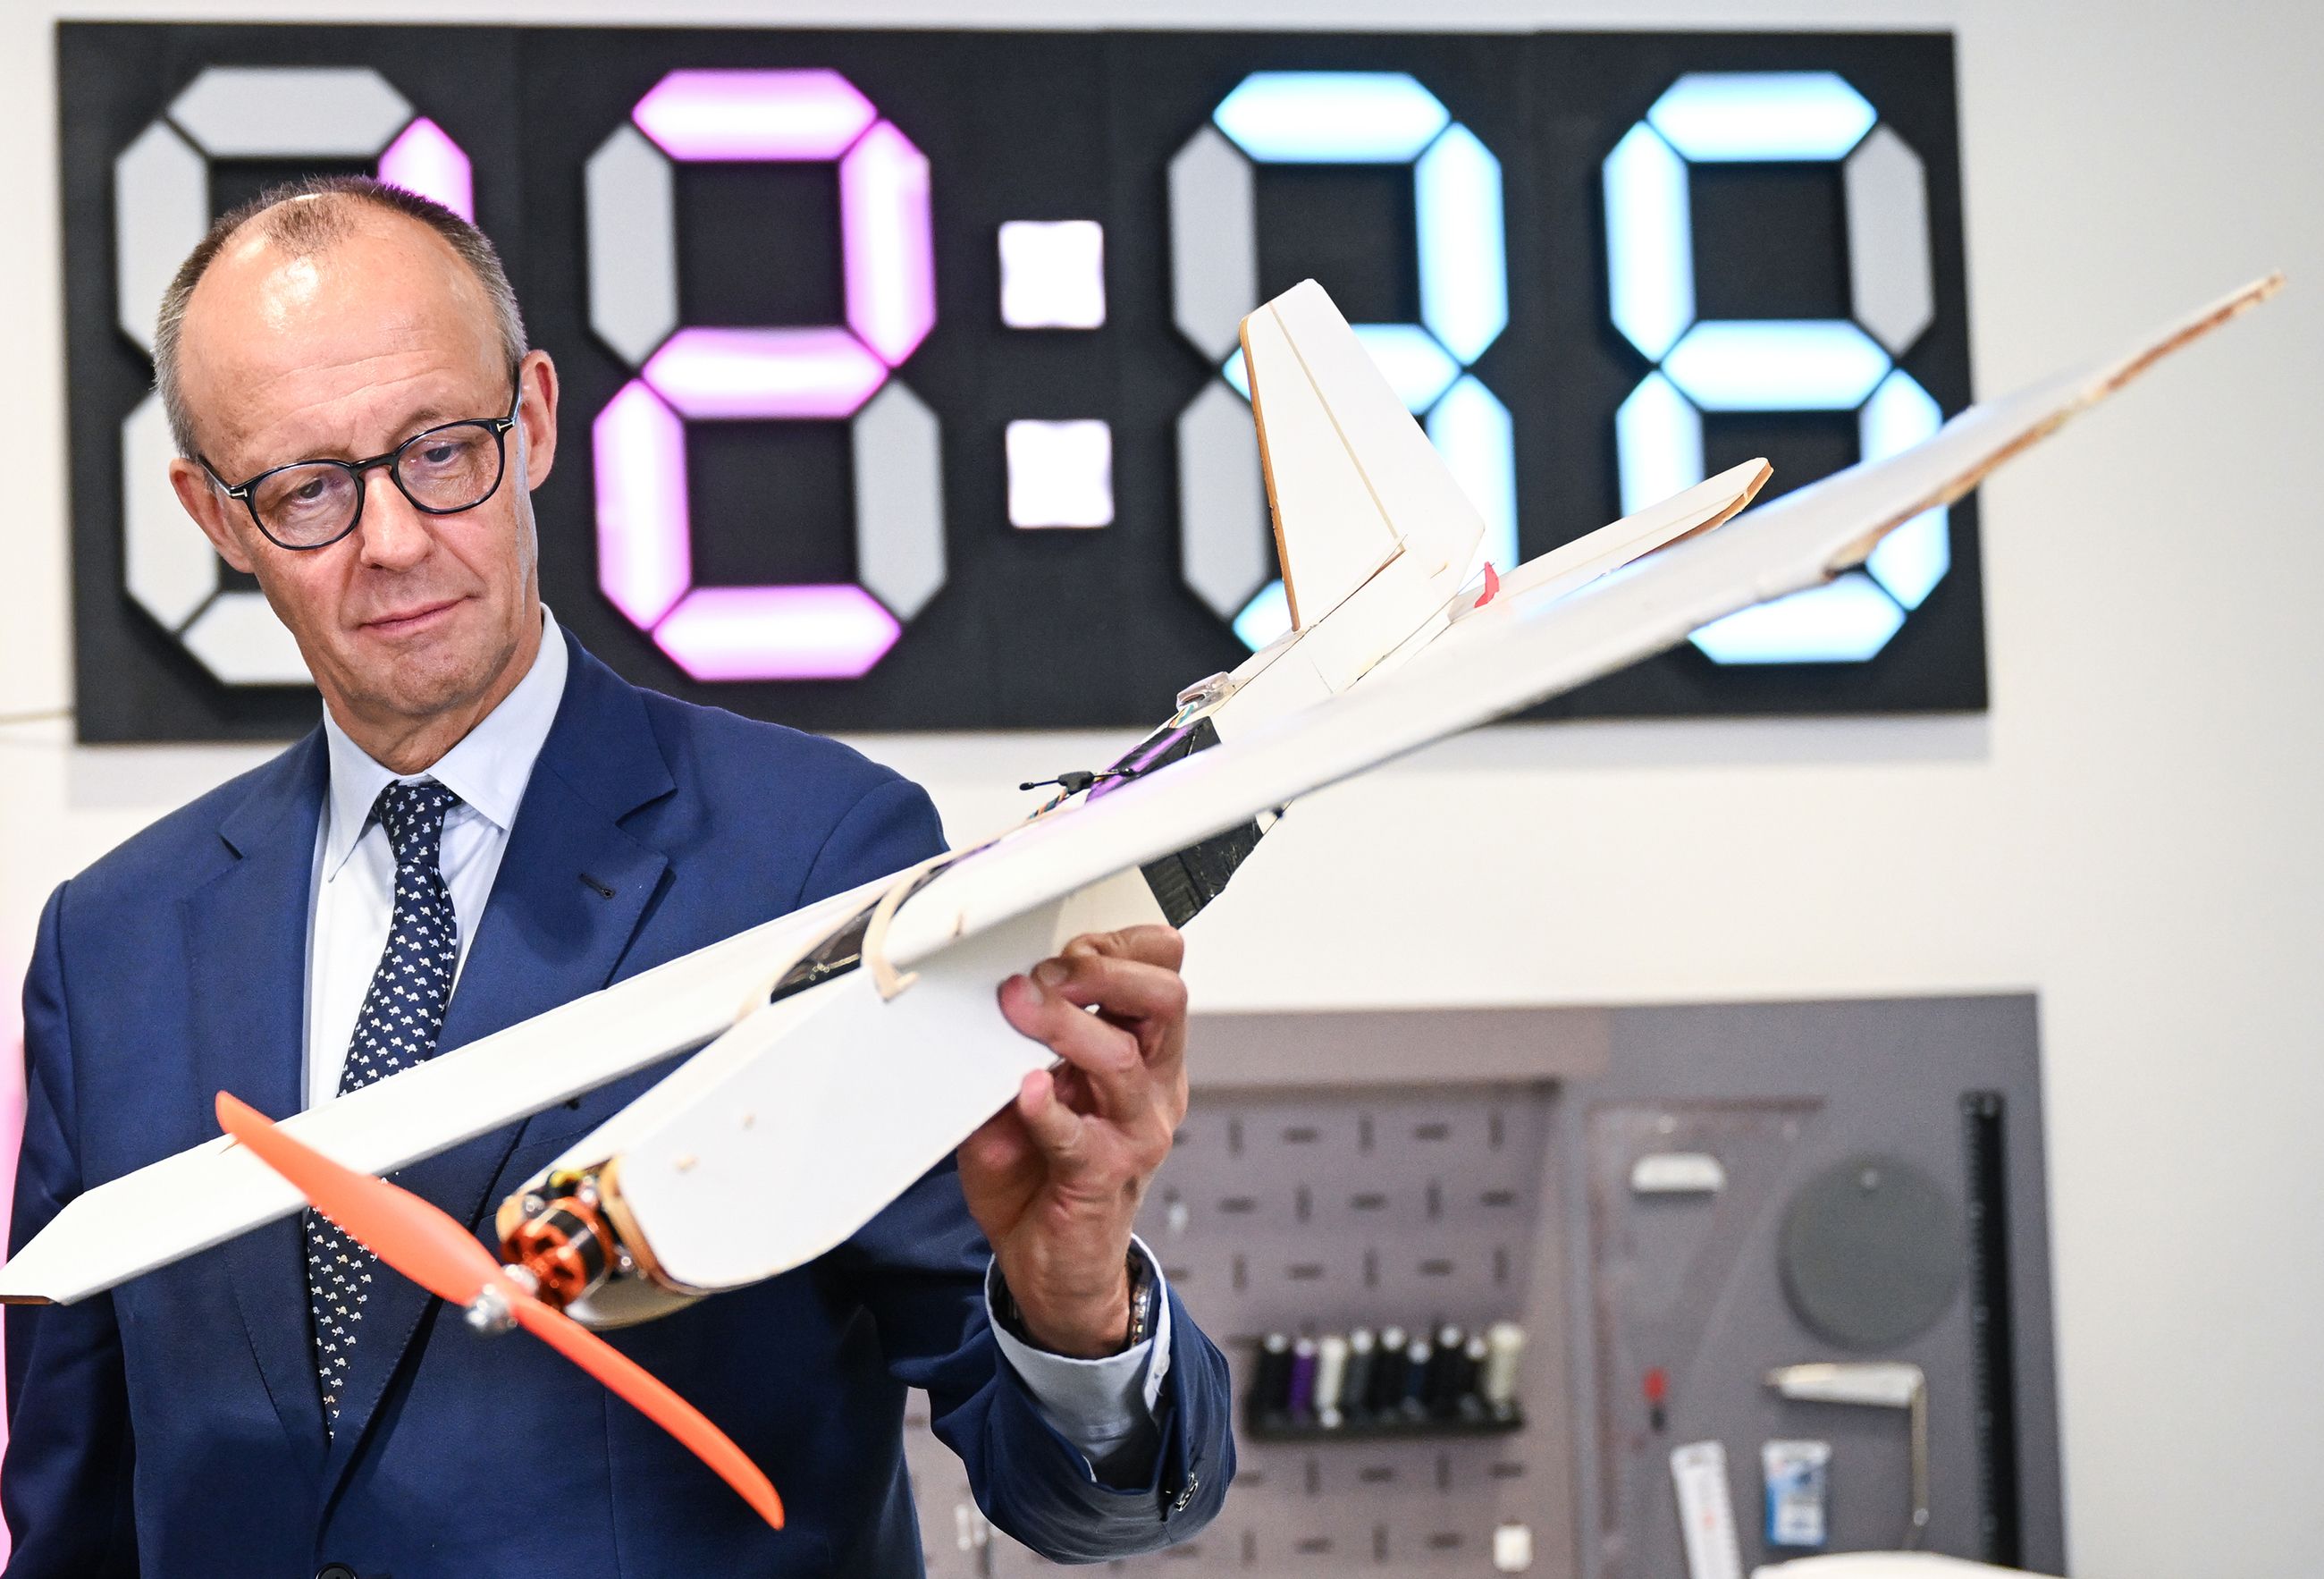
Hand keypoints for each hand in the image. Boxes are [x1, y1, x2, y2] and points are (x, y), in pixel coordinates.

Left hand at [958, 925, 1188, 1357]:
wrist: (1054, 1266)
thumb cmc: (1044, 1170)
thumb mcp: (1034, 1085)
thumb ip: (1021, 1039)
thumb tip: (991, 989)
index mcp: (1146, 1055)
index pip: (1162, 973)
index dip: (1118, 944)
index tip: (1063, 945)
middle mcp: (1152, 1087)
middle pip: (1164, 999)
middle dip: (1104, 968)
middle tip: (1047, 972)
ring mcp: (1134, 1133)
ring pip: (1119, 1058)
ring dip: (1063, 1024)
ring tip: (1018, 1007)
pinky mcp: (1100, 1178)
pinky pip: (1078, 1137)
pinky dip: (1048, 1109)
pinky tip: (1025, 1090)